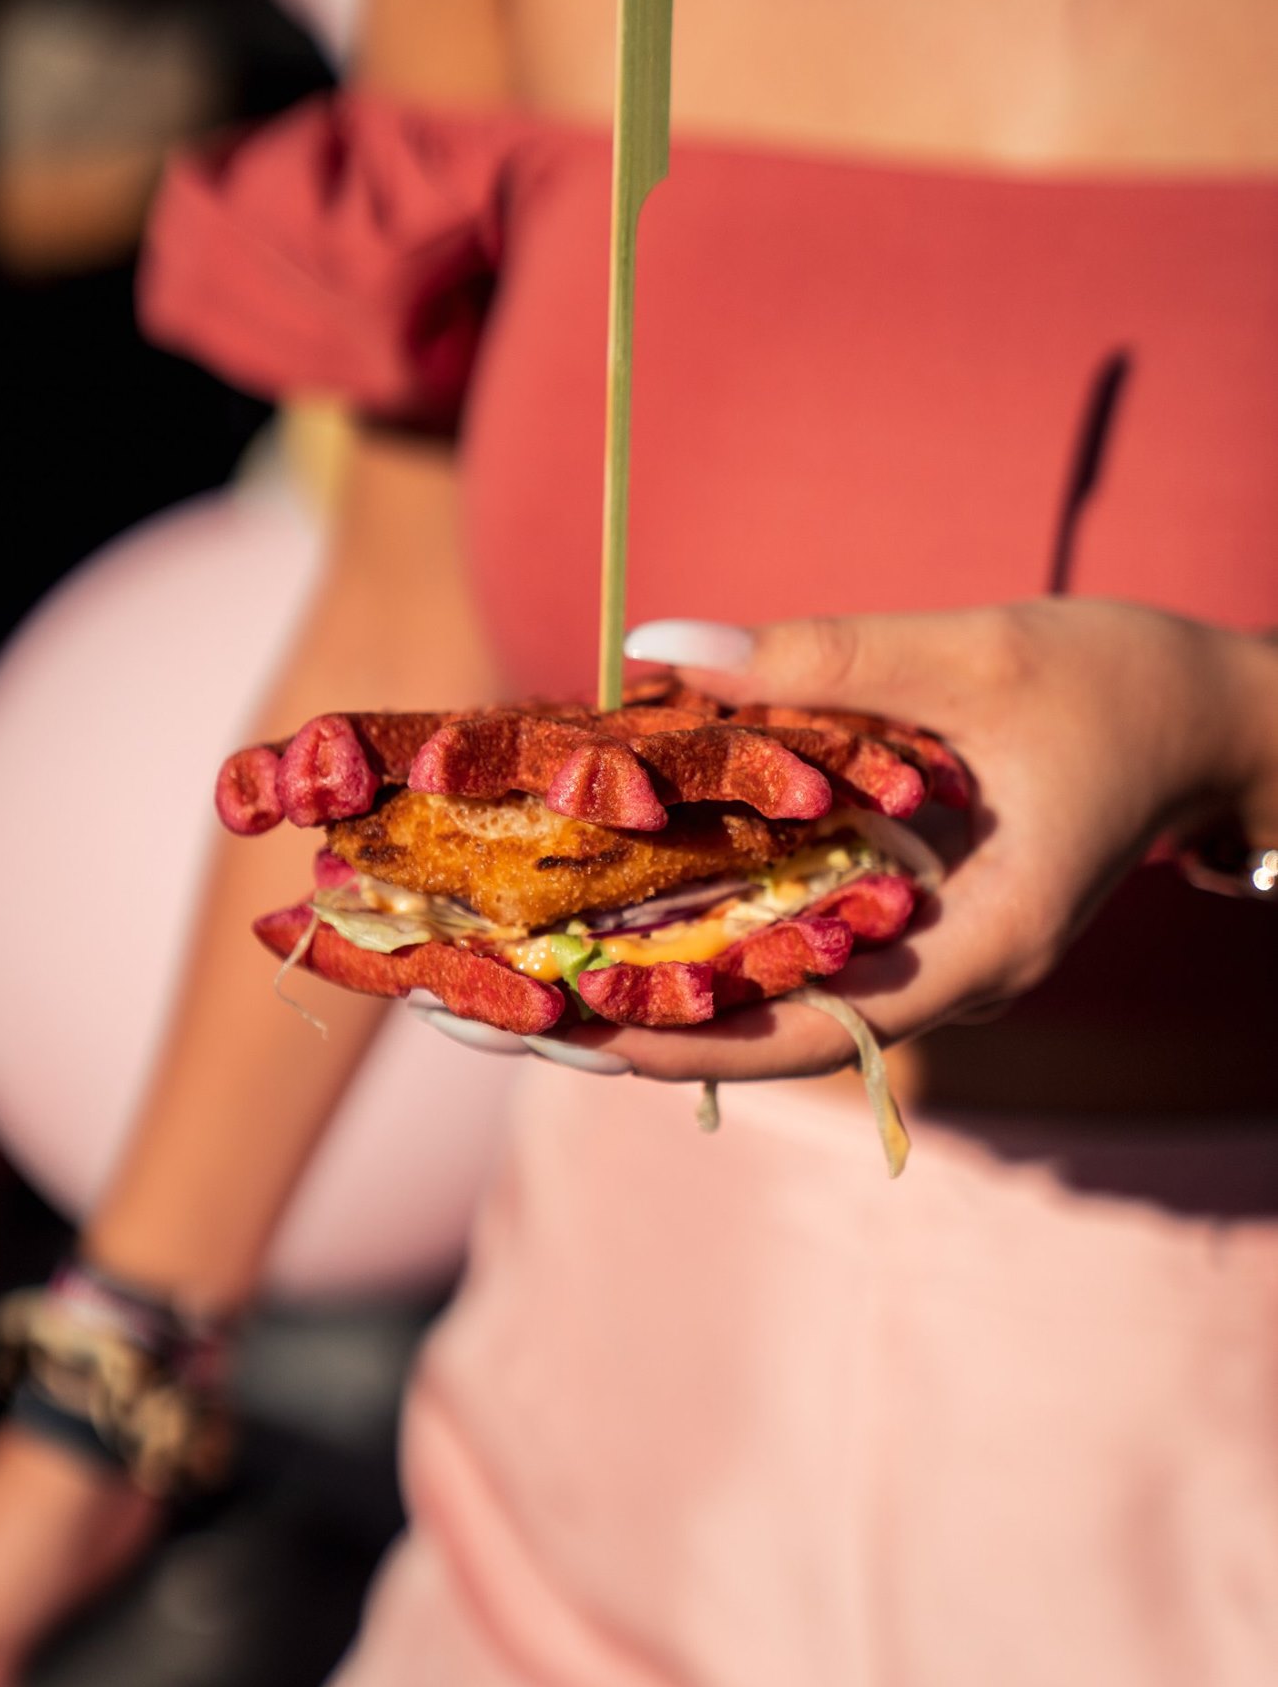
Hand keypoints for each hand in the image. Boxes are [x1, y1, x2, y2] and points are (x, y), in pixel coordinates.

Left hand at [571, 599, 1277, 1085]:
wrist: (1202, 718)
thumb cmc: (1115, 684)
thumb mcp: (975, 655)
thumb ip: (821, 654)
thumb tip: (655, 646)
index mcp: (980, 944)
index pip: (815, 1029)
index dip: (688, 1039)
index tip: (569, 1033)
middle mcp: (944, 974)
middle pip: (769, 1029)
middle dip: (629, 1024)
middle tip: (484, 1012)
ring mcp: (927, 952)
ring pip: (773, 996)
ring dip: (648, 986)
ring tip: (507, 977)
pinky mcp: (910, 915)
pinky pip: (795, 941)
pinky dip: (704, 930)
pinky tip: (607, 908)